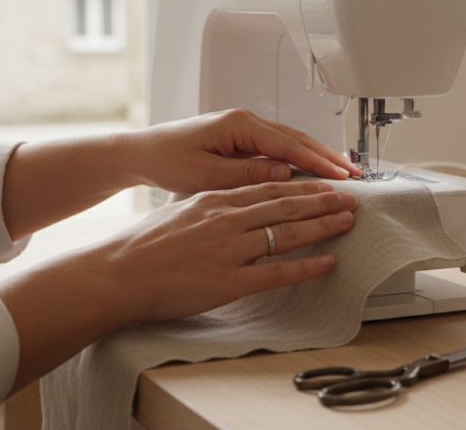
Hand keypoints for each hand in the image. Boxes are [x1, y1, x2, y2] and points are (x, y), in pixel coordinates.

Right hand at [0, 180, 357, 390]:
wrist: (114, 274)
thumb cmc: (142, 246)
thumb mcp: (181, 210)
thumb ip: (213, 206)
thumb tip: (237, 202)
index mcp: (215, 200)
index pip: (270, 187)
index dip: (304, 185)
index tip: (326, 183)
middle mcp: (225, 220)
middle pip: (286, 206)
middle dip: (323, 201)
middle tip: (351, 197)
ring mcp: (228, 250)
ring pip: (286, 234)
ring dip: (322, 226)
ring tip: (346, 221)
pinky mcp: (227, 282)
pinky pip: (276, 273)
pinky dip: (305, 266)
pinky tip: (326, 262)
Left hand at [126, 109, 362, 193]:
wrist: (141, 153)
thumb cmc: (166, 160)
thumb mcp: (204, 175)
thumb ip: (245, 174)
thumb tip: (282, 173)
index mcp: (238, 124)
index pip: (288, 144)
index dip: (318, 162)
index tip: (340, 175)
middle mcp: (245, 122)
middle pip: (298, 138)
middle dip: (328, 156)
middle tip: (355, 173)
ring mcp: (245, 129)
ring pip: (292, 142)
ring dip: (318, 157)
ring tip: (344, 172)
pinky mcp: (242, 140)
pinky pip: (279, 148)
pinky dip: (301, 159)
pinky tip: (314, 172)